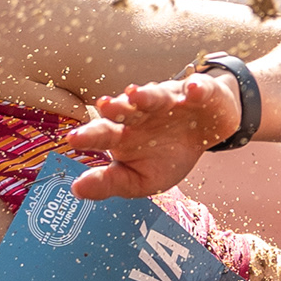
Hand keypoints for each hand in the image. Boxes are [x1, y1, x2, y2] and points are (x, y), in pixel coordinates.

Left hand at [61, 70, 240, 199]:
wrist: (207, 132)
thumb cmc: (168, 155)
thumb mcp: (141, 180)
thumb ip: (110, 183)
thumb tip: (77, 190)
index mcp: (124, 135)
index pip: (104, 134)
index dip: (89, 136)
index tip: (73, 139)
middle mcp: (142, 114)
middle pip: (125, 110)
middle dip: (115, 108)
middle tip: (104, 107)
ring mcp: (169, 101)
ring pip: (156, 96)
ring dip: (147, 96)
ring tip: (136, 95)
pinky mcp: (197, 94)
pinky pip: (198, 91)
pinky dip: (196, 90)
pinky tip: (192, 92)